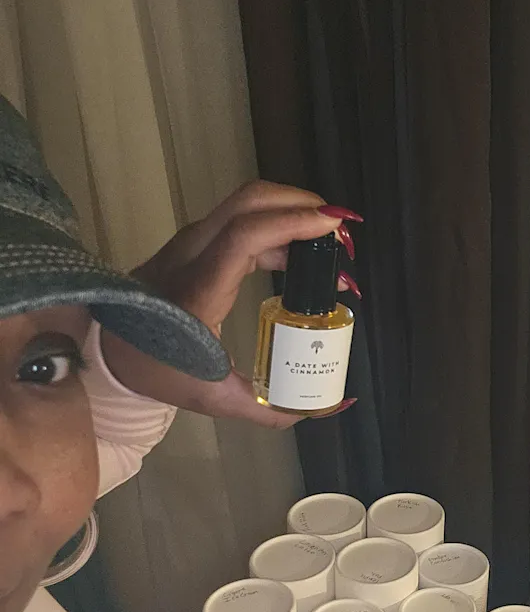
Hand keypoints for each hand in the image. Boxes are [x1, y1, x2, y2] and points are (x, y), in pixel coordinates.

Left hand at [100, 181, 361, 426]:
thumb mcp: (214, 399)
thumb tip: (331, 405)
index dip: (291, 223)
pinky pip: (238, 219)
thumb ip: (273, 410)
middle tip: (339, 230)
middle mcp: (190, 255)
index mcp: (197, 291)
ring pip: (244, 204)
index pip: (244, 236)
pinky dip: (274, 224)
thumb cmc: (160, 371)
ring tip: (326, 244)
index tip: (332, 230)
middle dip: (301, 204)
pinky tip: (296, 254)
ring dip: (290, 212)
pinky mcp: (192, 241)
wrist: (107, 351)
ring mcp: (189, 242)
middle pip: (248, 201)